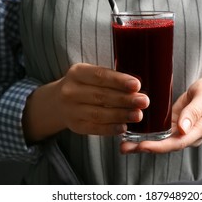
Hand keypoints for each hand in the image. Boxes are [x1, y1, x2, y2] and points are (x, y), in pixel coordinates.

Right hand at [22, 63, 148, 142]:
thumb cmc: (84, 84)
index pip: (100, 76)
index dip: (119, 81)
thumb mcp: (90, 74)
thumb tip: (137, 86)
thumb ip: (110, 77)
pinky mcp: (75, 126)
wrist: (58, 102)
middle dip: (125, 99)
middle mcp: (70, 91)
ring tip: (138, 115)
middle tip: (144, 101)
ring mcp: (71, 110)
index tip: (137, 85)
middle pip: (101, 96)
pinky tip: (124, 127)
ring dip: (121, 115)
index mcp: (77, 72)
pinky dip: (110, 128)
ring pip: (99, 113)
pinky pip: (94, 128)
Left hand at [120, 76, 201, 153]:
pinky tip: (131, 132)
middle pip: (166, 145)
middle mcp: (188, 134)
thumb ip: (194, 111)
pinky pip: (159, 132)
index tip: (143, 145)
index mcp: (199, 129)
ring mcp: (180, 131)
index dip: (159, 146)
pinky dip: (145, 134)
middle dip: (144, 148)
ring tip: (123, 144)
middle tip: (124, 147)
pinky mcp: (174, 125)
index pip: (178, 142)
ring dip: (141, 143)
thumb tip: (182, 129)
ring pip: (160, 140)